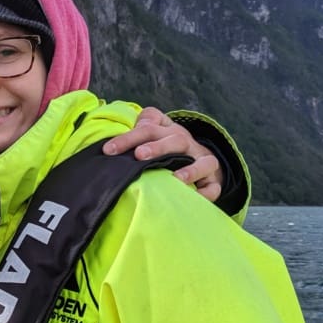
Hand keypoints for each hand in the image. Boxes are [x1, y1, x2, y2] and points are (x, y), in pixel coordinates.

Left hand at [102, 107, 222, 201]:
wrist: (201, 159)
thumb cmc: (169, 147)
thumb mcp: (156, 132)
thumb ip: (144, 125)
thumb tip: (134, 125)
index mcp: (169, 131)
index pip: (149, 128)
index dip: (129, 138)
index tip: (109, 150)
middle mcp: (188, 144)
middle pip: (176, 140)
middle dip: (158, 147)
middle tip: (140, 156)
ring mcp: (202, 162)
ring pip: (204, 162)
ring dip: (191, 169)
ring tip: (176, 178)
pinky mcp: (212, 182)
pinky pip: (213, 187)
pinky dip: (206, 193)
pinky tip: (195, 198)